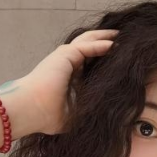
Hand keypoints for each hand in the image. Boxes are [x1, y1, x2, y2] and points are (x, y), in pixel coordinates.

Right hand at [3, 29, 118, 135]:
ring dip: (106, 37)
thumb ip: (89, 110)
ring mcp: (65, 57)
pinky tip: (116, 44)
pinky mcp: (65, 54)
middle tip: (125, 42)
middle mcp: (67, 64)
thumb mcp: (76, 114)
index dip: (104, 58)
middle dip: (106, 42)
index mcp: (70, 77)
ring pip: (89, 41)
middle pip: (90, 47)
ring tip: (122, 35)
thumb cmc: (48, 116)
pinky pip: (88, 46)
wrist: (31, 110)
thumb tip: (110, 120)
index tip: (122, 60)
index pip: (90, 62)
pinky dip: (102, 44)